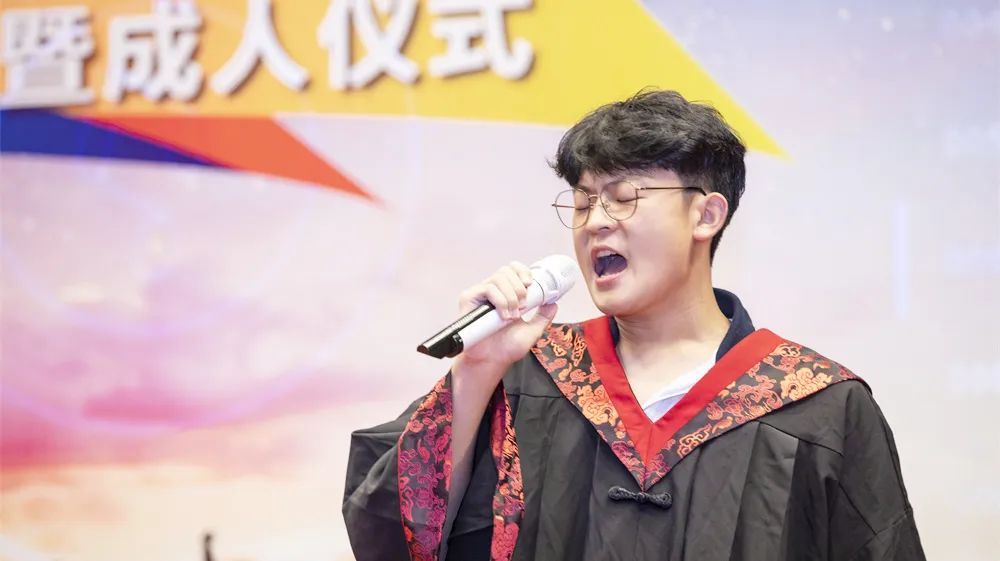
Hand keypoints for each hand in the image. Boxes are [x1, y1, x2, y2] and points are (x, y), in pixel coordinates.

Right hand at [452, 261, 558, 380]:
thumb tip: (553, 303)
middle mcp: (491, 291)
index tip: (530, 285)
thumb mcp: (532, 331)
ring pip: (498, 278)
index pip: (512, 269)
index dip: (522, 271)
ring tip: (512, 316)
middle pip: (506, 270)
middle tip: (523, 307)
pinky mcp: (469, 299)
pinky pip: (488, 288)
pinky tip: (503, 316)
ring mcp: (480, 294)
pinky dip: (500, 300)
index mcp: (505, 294)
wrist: (492, 361)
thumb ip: (543, 317)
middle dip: (519, 288)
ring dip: (511, 297)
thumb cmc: (506, 349)